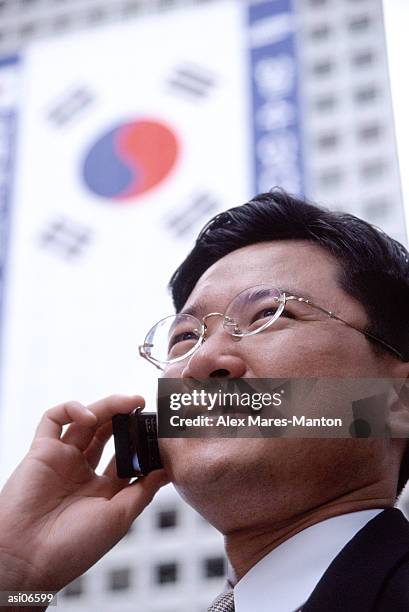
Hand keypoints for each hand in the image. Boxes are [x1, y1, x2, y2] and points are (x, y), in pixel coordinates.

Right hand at [0, 395, 168, 593]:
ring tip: (131, 402)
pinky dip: (71, 409)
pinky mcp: (41, 451)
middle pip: (108, 432)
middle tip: (144, 405)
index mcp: (102, 490)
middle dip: (126, 417)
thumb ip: (143, 490)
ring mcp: (62, 459)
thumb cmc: (75, 546)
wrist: (28, 558)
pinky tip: (90, 416)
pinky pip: (52, 419)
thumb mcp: (119, 517)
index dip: (142, 441)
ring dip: (108, 406)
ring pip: (86, 421)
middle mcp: (82, 471)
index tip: (159, 430)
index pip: (126, 455)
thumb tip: (167, 468)